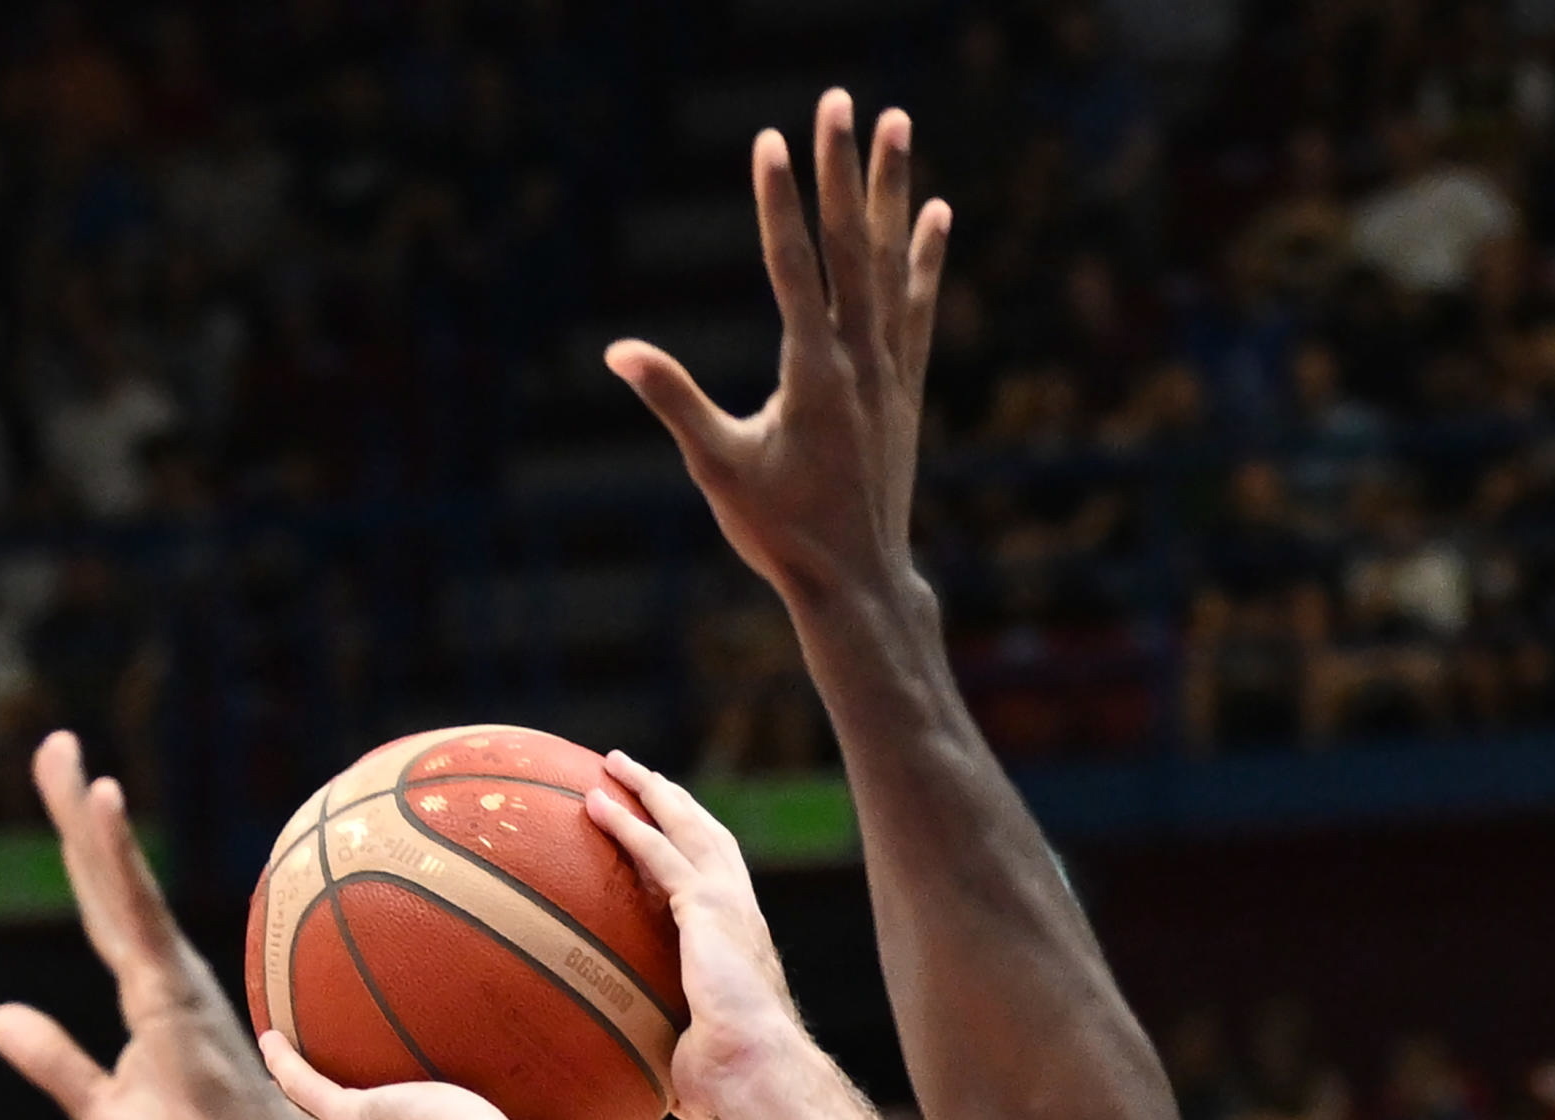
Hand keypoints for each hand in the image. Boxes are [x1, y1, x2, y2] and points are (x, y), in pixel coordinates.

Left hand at [0, 733, 306, 1119]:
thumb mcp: (98, 1108)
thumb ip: (51, 1057)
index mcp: (145, 995)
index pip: (103, 908)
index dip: (82, 851)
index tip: (69, 791)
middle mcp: (160, 972)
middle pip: (105, 877)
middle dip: (75, 810)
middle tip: (53, 742)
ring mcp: (168, 975)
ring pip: (118, 880)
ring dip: (88, 816)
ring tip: (62, 753)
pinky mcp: (170, 987)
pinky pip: (136, 907)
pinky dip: (117, 852)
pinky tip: (101, 802)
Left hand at [584, 753, 800, 1119]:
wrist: (757, 1069)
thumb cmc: (732, 1082)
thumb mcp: (699, 1064)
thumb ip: (686, 1065)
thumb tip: (675, 1107)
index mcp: (740, 942)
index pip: (717, 879)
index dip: (692, 847)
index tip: (665, 825)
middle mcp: (740, 912)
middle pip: (706, 836)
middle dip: (672, 800)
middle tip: (636, 774)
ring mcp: (728, 904)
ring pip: (686, 828)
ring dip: (651, 792)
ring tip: (615, 765)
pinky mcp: (708, 908)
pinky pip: (658, 854)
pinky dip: (628, 824)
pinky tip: (595, 804)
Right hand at [604, 90, 948, 608]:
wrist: (858, 587)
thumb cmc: (783, 535)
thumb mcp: (719, 469)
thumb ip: (674, 401)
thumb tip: (619, 352)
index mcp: (813, 377)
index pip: (795, 270)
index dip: (781, 203)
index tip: (773, 140)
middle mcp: (861, 365)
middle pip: (850, 247)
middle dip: (842, 169)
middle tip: (840, 98)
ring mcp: (890, 375)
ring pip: (890, 265)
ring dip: (890, 191)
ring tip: (896, 122)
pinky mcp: (906, 391)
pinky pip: (918, 310)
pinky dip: (925, 261)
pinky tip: (935, 212)